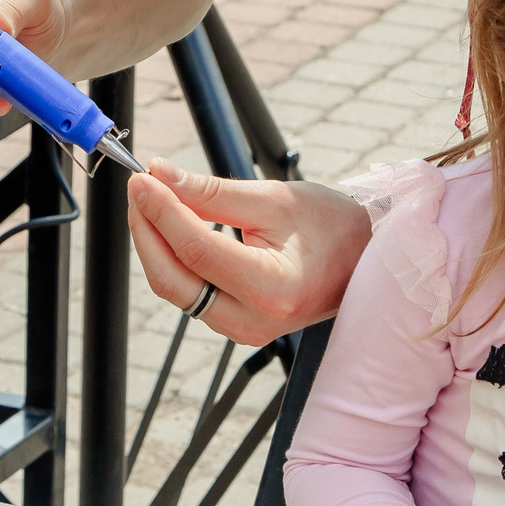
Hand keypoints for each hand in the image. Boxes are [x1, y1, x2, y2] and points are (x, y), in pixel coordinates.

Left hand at [127, 163, 373, 345]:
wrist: (364, 260)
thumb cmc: (330, 226)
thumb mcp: (274, 199)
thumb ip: (213, 192)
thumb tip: (160, 175)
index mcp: (272, 288)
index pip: (196, 250)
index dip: (161, 212)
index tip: (141, 178)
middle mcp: (254, 321)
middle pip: (174, 279)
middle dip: (148, 230)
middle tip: (140, 187)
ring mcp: (244, 330)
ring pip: (177, 289)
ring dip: (157, 244)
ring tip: (153, 200)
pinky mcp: (236, 326)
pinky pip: (190, 294)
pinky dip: (174, 259)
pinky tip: (172, 226)